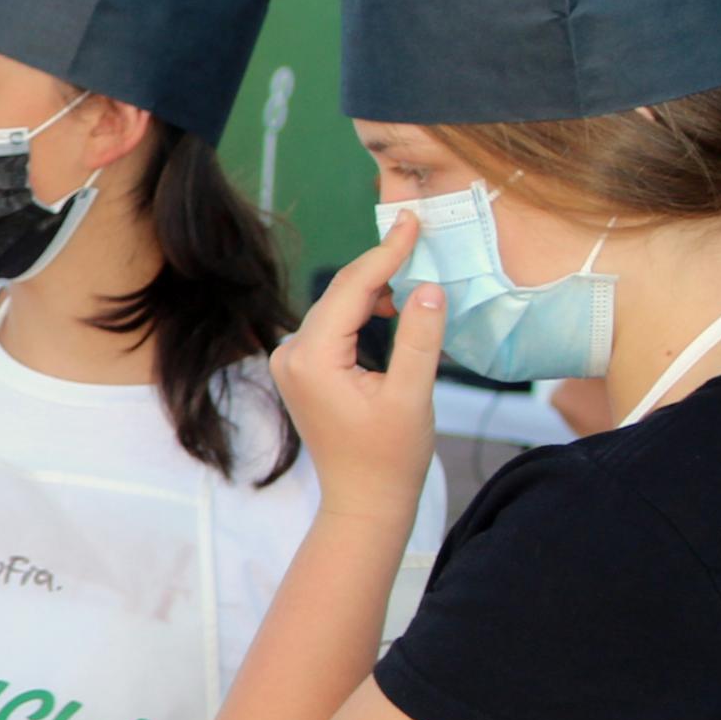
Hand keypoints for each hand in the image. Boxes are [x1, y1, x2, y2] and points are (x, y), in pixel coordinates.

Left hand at [273, 209, 442, 526]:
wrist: (363, 499)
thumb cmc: (389, 457)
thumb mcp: (412, 395)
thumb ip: (420, 338)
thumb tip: (429, 286)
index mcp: (311, 358)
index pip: (351, 288)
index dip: (386, 252)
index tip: (412, 220)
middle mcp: (291, 353)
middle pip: (340, 292)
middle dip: (381, 263)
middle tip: (418, 231)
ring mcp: (291, 361)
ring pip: (337, 305)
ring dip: (373, 287)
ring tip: (415, 271)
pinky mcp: (302, 368)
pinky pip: (333, 324)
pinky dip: (361, 310)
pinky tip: (391, 307)